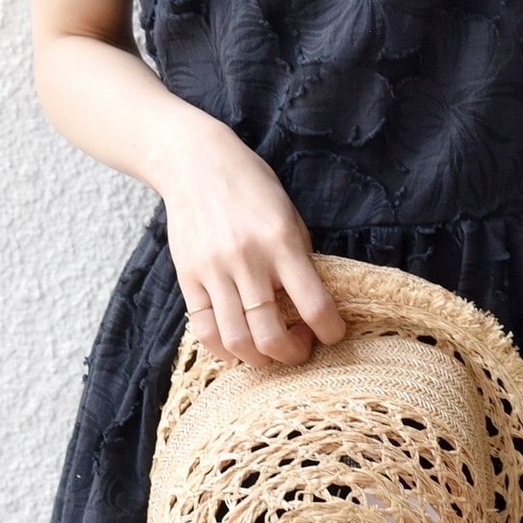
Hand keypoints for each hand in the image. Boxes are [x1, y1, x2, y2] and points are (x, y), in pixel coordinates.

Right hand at [161, 122, 346, 366]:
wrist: (197, 163)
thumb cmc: (251, 185)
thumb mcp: (288, 214)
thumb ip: (299, 257)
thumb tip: (313, 302)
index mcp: (282, 241)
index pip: (314, 304)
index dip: (331, 331)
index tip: (333, 335)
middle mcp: (247, 260)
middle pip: (271, 336)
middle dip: (293, 355)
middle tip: (301, 348)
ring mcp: (214, 271)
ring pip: (236, 341)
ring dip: (259, 359)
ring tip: (270, 350)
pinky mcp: (188, 278)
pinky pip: (204, 330)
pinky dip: (224, 350)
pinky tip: (238, 347)